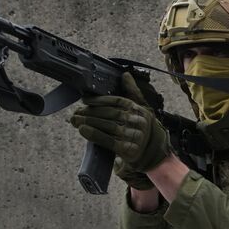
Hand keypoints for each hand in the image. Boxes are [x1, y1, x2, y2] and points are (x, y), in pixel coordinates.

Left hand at [70, 72, 171, 188]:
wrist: (152, 154)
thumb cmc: (142, 129)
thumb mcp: (141, 110)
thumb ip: (132, 92)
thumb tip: (125, 74)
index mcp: (139, 110)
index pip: (117, 101)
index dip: (99, 100)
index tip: (85, 100)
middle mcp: (137, 122)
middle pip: (110, 114)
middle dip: (90, 112)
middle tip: (76, 112)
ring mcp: (133, 136)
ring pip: (107, 126)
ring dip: (89, 122)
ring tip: (75, 120)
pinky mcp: (128, 149)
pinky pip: (108, 140)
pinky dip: (94, 135)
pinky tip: (83, 130)